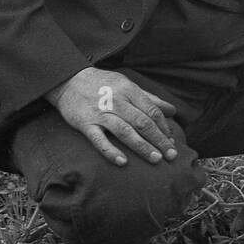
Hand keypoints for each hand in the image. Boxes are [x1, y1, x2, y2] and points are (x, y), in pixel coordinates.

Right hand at [46, 67, 178, 167]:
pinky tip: (122, 162)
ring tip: (156, 159)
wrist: (69, 80)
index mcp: (129, 90)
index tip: (172, 142)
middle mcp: (117, 101)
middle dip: (159, 140)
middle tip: (171, 155)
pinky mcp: (85, 124)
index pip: (152, 111)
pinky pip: (99, 139)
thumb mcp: (128, 85)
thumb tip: (173, 110)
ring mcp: (101, 113)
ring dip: (142, 146)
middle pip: (143, 122)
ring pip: (125, 131)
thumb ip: (150, 99)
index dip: (164, 128)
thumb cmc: (104, 84)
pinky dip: (111, 151)